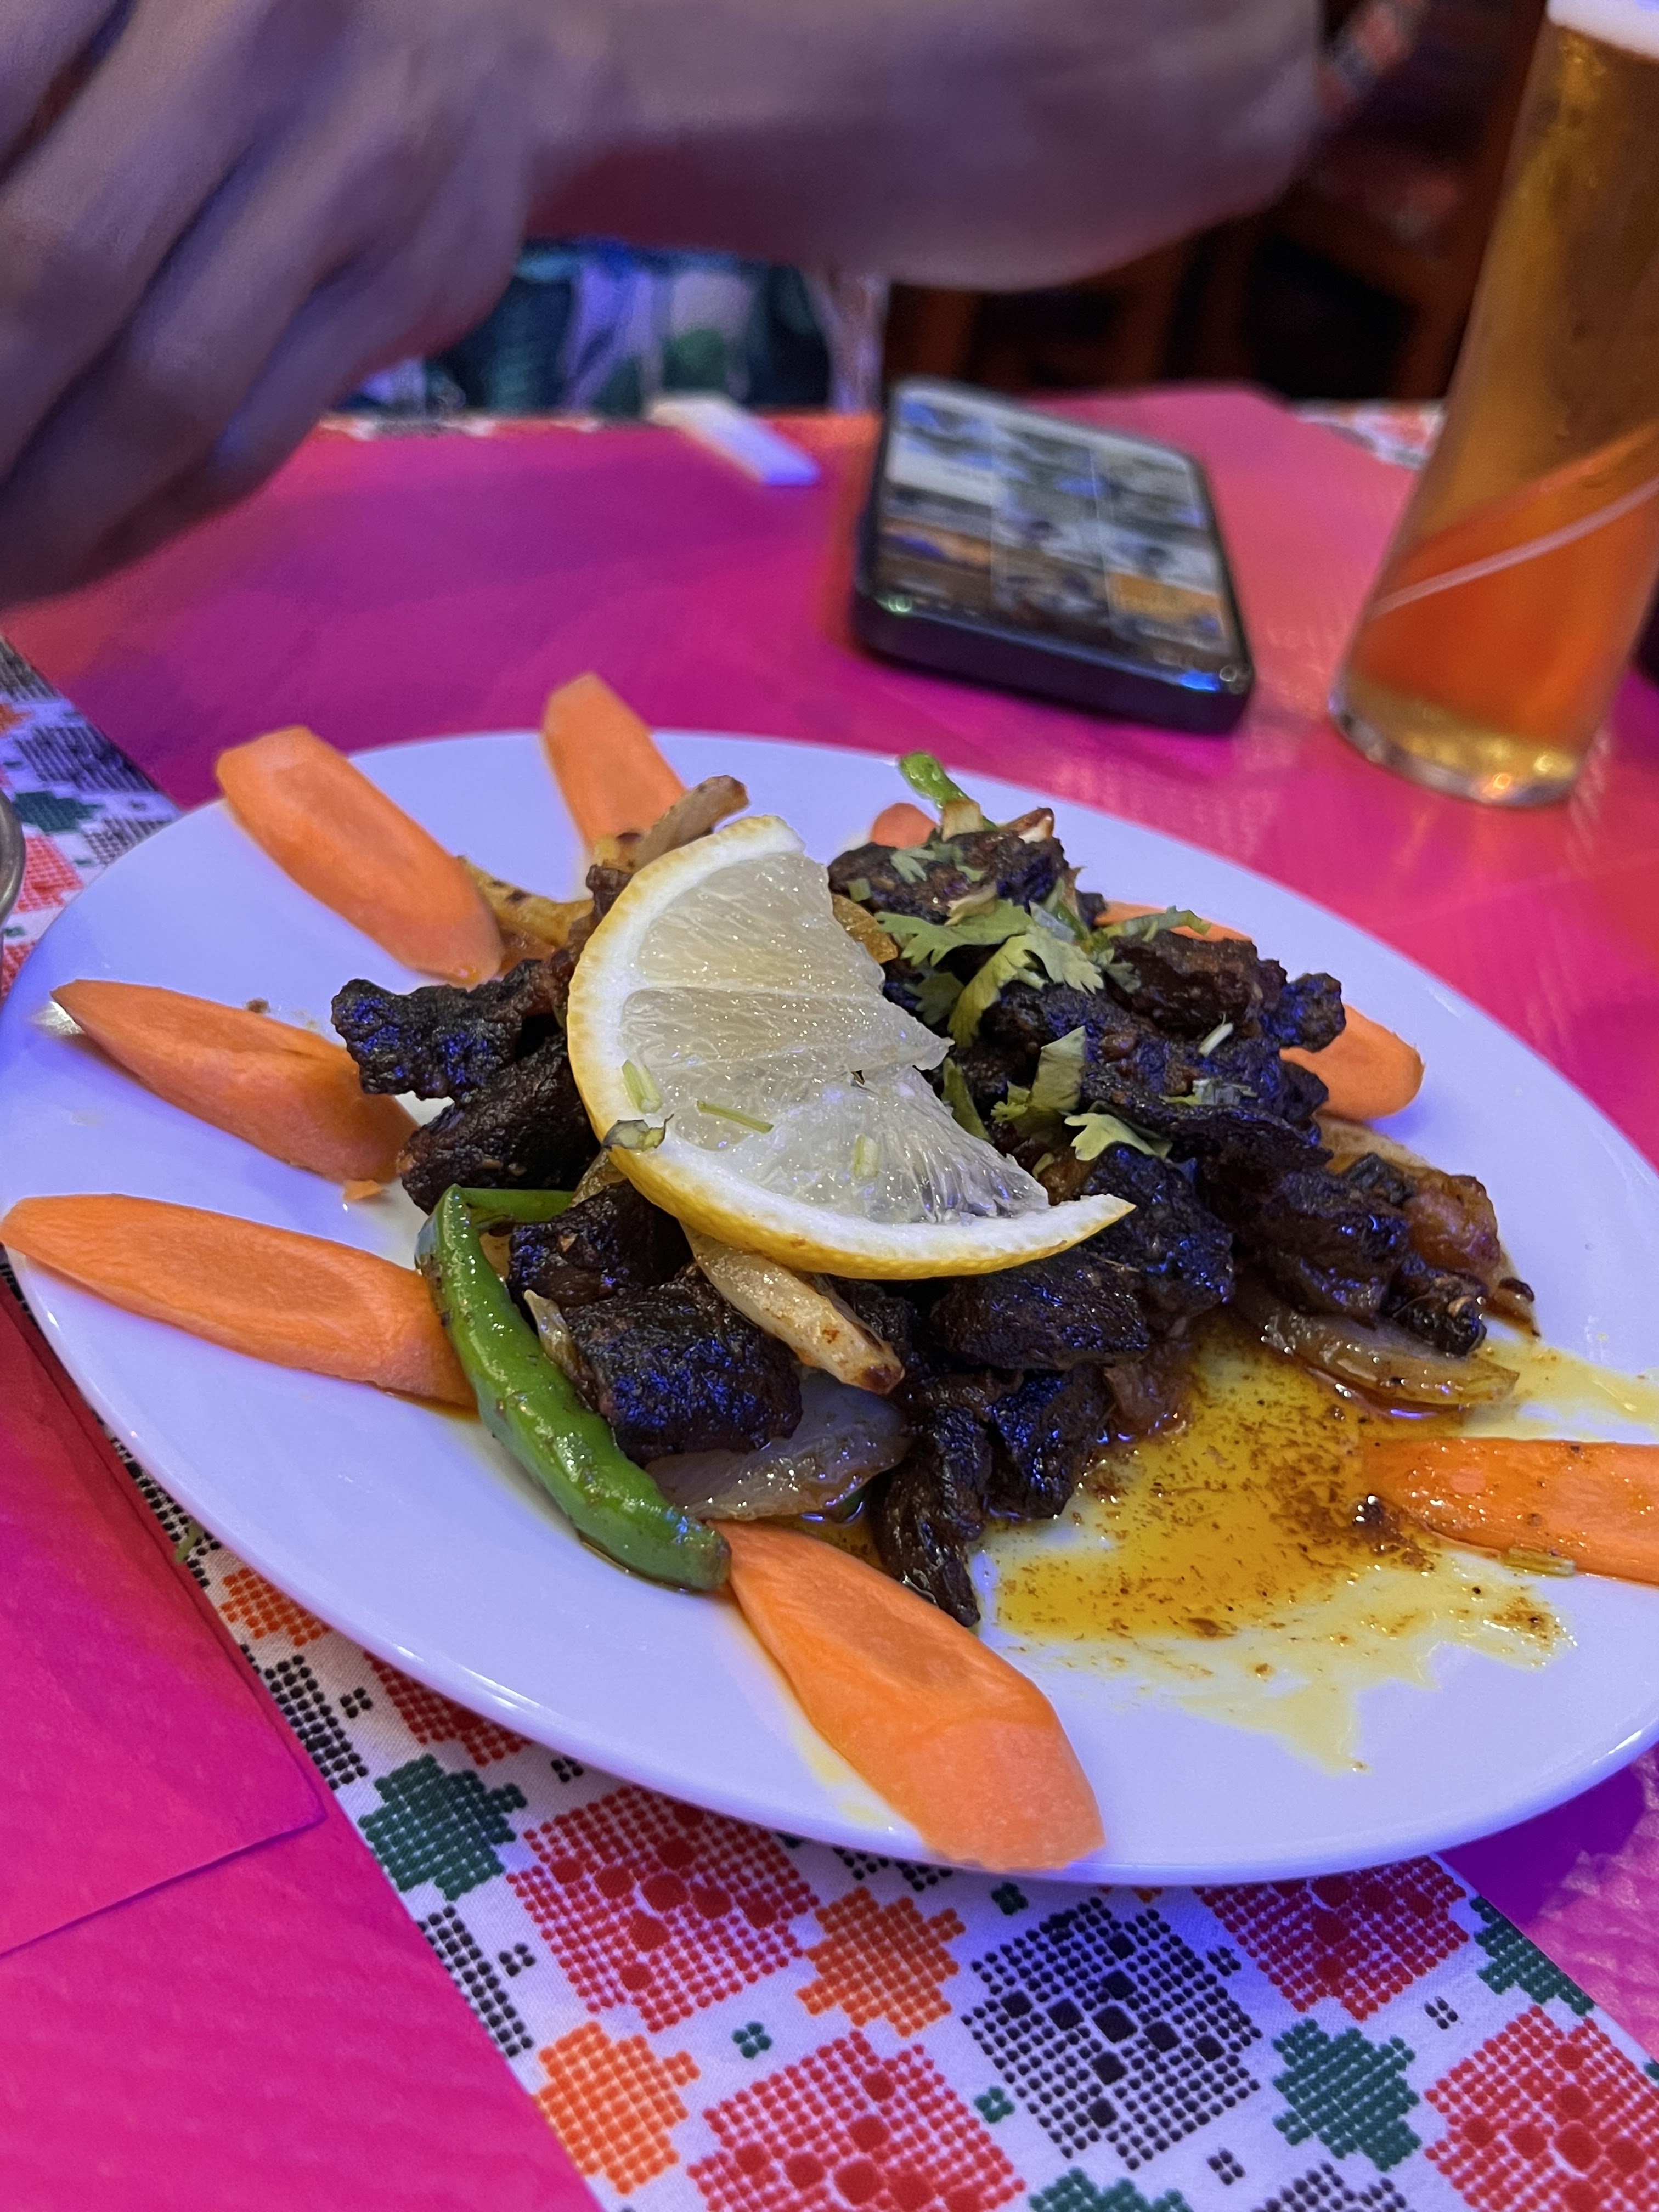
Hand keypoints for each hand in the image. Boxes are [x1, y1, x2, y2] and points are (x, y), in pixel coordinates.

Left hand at [0, 0, 569, 602]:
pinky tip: (66, 547)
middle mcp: (242, 37)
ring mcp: (348, 171)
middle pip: (56, 268)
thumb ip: (11, 98)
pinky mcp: (405, 289)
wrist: (494, 34)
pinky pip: (250, 441)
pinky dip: (140, 519)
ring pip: (165, 386)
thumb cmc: (237, 12)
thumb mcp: (101, 3)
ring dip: (43, 507)